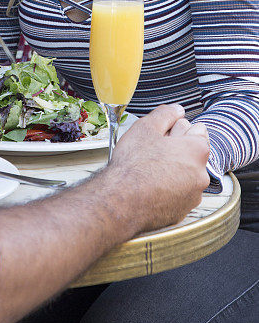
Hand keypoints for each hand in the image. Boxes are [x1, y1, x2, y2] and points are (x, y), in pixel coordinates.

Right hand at [107, 104, 209, 234]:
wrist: (121, 202)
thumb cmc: (133, 165)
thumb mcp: (146, 128)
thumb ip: (165, 114)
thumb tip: (176, 109)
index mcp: (197, 151)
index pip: (199, 130)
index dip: (178, 128)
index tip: (164, 132)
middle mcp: (201, 175)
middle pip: (192, 154)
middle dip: (177, 149)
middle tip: (153, 149)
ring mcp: (192, 197)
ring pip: (185, 175)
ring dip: (172, 170)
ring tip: (148, 168)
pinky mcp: (181, 212)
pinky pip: (177, 194)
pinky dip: (167, 189)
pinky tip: (148, 185)